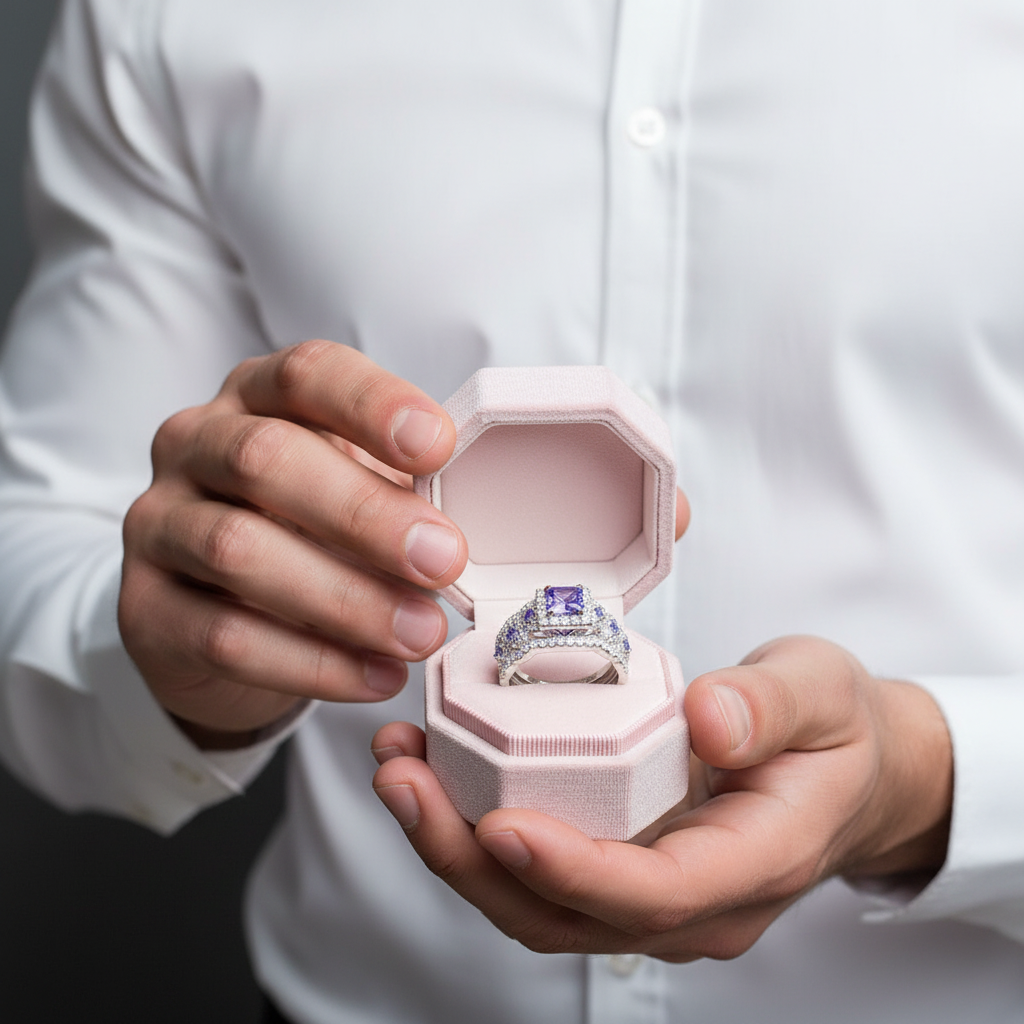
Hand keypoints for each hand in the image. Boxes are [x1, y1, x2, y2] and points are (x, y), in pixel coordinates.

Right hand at [120, 340, 466, 746]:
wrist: (218, 618)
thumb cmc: (306, 533)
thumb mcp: (353, 491)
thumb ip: (398, 491)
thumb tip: (462, 525)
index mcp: (256, 397)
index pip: (307, 374)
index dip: (372, 405)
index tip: (439, 447)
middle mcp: (195, 445)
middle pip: (266, 460)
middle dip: (365, 513)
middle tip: (443, 560)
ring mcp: (158, 524)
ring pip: (238, 551)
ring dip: (345, 598)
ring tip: (422, 633)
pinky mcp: (144, 608)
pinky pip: (224, 636)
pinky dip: (313, 663)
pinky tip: (377, 676)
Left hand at [371, 635, 951, 960]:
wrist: (847, 770)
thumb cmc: (835, 732)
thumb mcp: (823, 693)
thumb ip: (771, 705)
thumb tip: (708, 721)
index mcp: (755, 862)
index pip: (654, 894)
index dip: (571, 871)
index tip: (499, 825)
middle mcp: (695, 903)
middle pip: (568, 916)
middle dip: (472, 860)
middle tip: (404, 782)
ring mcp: (652, 895)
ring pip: (537, 905)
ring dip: (456, 847)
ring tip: (399, 769)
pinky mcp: (620, 869)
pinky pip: (538, 871)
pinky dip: (475, 830)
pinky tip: (435, 771)